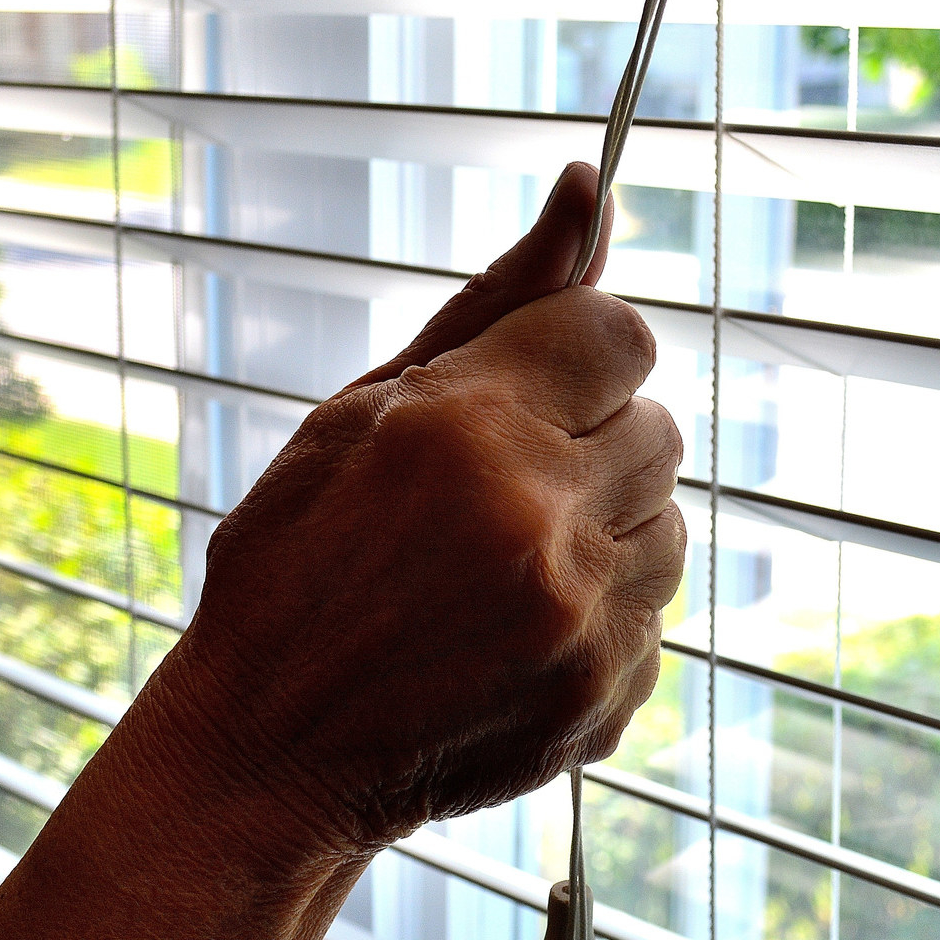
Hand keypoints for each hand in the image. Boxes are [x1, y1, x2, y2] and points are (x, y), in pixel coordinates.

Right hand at [135, 162, 685, 856]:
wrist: (270, 751)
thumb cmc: (298, 564)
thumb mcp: (363, 411)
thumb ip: (493, 302)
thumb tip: (588, 189)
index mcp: (469, 427)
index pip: (620, 334)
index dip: (577, 355)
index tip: (532, 389)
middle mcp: (540, 520)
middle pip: (658, 428)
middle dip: (591, 443)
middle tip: (499, 489)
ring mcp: (582, 621)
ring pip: (669, 527)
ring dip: (604, 531)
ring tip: (503, 567)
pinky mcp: (605, 698)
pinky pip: (654, 619)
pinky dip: (600, 617)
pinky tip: (513, 635)